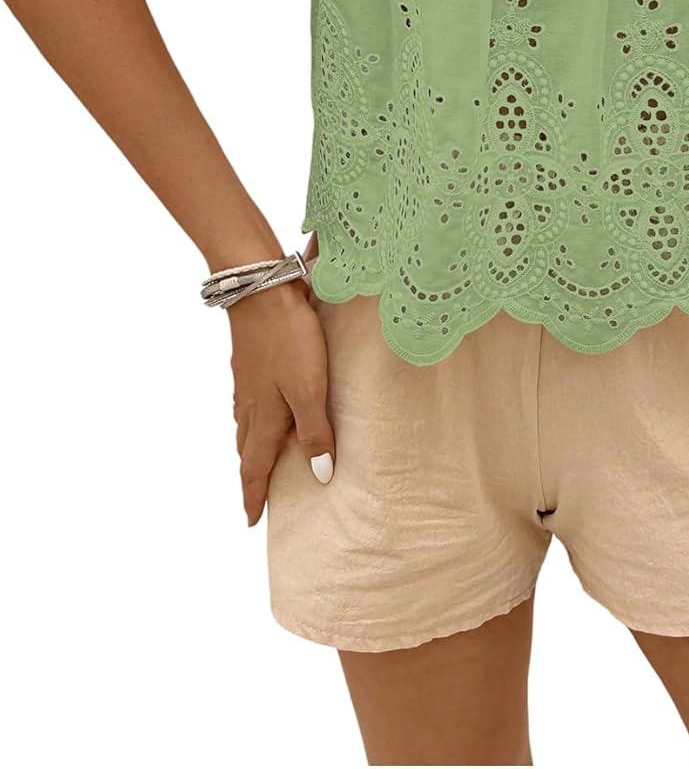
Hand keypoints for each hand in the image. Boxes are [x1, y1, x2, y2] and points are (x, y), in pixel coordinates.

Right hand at [228, 278, 334, 524]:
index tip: (252, 520)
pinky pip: (248, 402)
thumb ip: (315, 430)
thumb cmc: (288, 340)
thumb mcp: (309, 389)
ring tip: (258, 458)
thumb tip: (319, 475)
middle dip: (250, 475)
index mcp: (264, 417)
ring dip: (250, 447)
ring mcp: (247, 381)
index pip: (255, 467)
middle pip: (247, 449)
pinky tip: (260, 408)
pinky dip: (252, 418)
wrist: (261, 291)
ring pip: (246, 425)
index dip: (254, 495)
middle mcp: (250, 404)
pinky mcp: (250, 361)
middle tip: (255, 495)